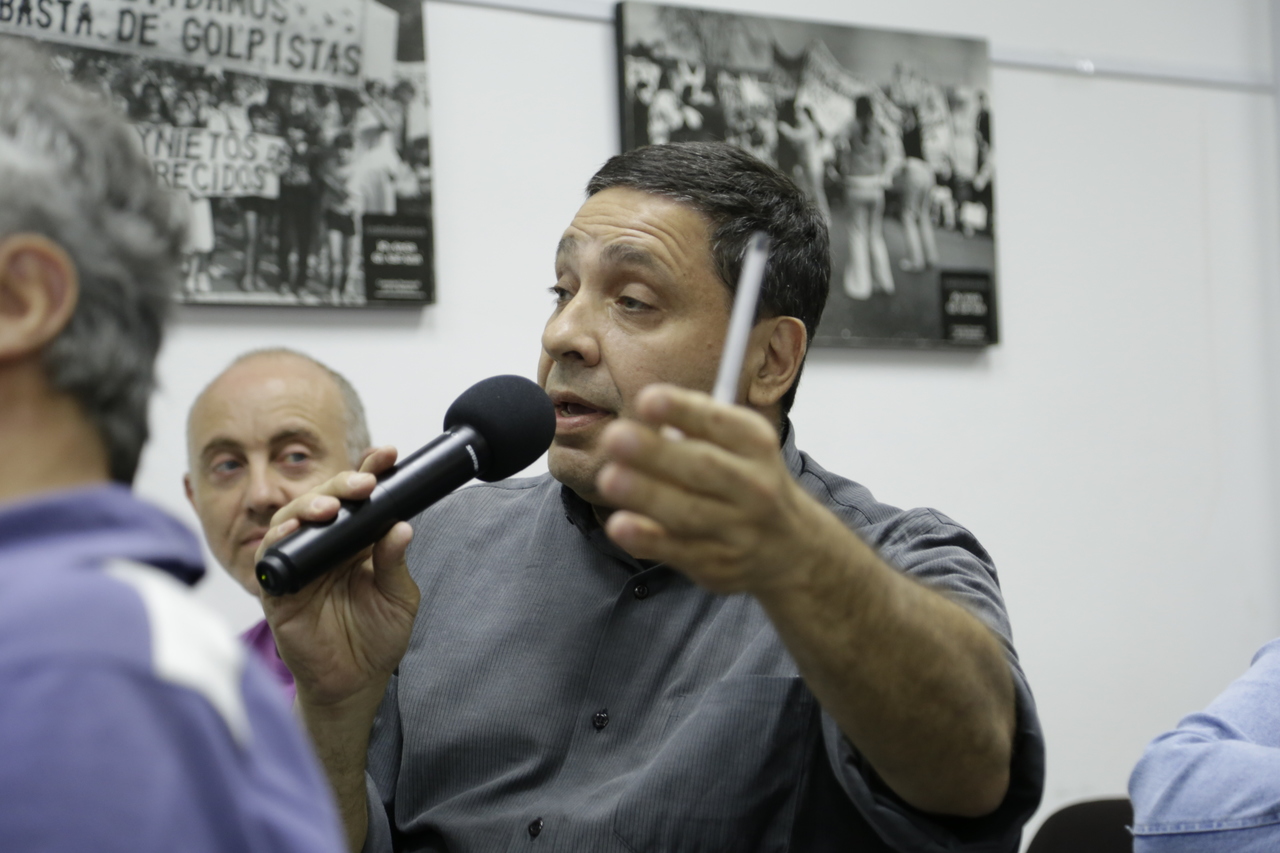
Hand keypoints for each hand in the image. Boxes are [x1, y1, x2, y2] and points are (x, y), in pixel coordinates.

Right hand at [257, 447, 419, 709]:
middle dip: (342, 484)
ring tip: (331, 506)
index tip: (388, 455)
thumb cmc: (377, 639)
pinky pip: (271, 556)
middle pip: (325, 499)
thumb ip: (395, 563)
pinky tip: (293, 530)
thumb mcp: (398, 598)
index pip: (361, 498)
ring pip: (292, 518)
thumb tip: (401, 526)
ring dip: (309, 506)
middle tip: (364, 482)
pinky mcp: (277, 587)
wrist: (354, 683)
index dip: (371, 471)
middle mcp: (328, 545)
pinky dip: (280, 539)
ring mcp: (300, 563)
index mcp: (358, 541)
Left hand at [595, 385, 824, 594]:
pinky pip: (678, 551)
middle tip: (615, 437)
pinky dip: (648, 539)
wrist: (791, 548)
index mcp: (756, 445)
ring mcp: (738, 530)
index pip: (719, 423)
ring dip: (647, 495)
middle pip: (702, 468)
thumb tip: (648, 409)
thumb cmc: (748, 483)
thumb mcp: (741, 445)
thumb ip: (700, 426)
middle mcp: (753, 487)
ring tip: (609, 478)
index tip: (648, 399)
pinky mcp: (718, 564)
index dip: (683, 410)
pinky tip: (619, 526)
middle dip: (656, 453)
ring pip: (688, 512)